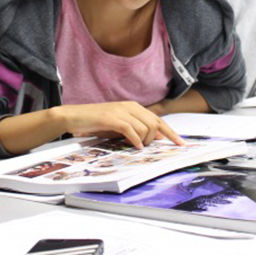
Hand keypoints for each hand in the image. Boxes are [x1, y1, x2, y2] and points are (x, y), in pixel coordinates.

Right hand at [53, 101, 184, 148]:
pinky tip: (135, 146)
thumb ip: (136, 129)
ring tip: (136, 147)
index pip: (158, 119)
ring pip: (145, 127)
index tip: (181, 144)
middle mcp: (130, 106)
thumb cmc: (96, 123)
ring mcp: (121, 111)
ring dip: (144, 141)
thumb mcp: (119, 126)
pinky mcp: (112, 118)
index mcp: (133, 107)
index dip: (171, 132)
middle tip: (148, 148)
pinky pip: (131, 130)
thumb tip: (156, 138)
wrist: (74, 116)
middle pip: (155, 123)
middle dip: (156, 139)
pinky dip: (135, 140)